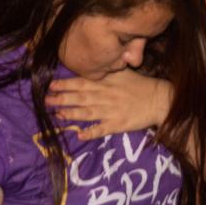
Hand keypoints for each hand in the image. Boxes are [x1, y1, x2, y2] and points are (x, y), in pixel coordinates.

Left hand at [47, 69, 172, 139]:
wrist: (159, 99)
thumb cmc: (140, 85)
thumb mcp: (123, 73)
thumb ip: (107, 72)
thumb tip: (90, 69)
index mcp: (107, 83)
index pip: (82, 82)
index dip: (65, 84)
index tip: (51, 85)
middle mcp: (106, 96)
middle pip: (81, 97)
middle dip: (62, 99)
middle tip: (46, 101)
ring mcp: (112, 111)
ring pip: (88, 113)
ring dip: (72, 114)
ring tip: (58, 115)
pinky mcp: (118, 124)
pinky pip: (102, 129)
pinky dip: (91, 132)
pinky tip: (80, 135)